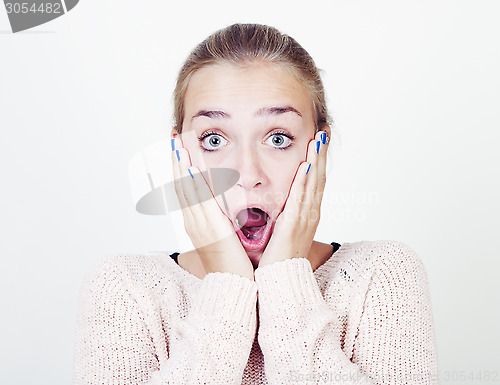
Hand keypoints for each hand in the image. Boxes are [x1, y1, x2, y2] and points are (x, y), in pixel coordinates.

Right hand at [171, 137, 254, 280]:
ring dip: (181, 165)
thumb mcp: (222, 237)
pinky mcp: (211, 228)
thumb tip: (222, 207)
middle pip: (180, 184)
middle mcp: (193, 221)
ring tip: (178, 144)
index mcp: (195, 223)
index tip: (177, 149)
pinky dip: (194, 183)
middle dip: (176, 160)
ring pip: (186, 189)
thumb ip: (219, 220)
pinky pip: (200, 201)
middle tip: (173, 138)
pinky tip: (192, 168)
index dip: (179, 168)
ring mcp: (199, 225)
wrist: (233, 286)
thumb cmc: (231, 264)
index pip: (183, 189)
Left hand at [258, 130, 328, 267]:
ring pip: (313, 185)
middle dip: (322, 154)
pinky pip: (300, 200)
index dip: (319, 159)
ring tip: (318, 140)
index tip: (320, 140)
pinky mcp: (294, 226)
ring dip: (316, 161)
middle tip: (324, 131)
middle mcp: (310, 213)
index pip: (315, 180)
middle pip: (319, 177)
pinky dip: (304, 183)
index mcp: (307, 213)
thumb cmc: (280, 256)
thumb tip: (278, 200)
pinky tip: (306, 167)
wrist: (281, 280)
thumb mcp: (284, 229)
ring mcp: (305, 219)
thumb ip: (284, 212)